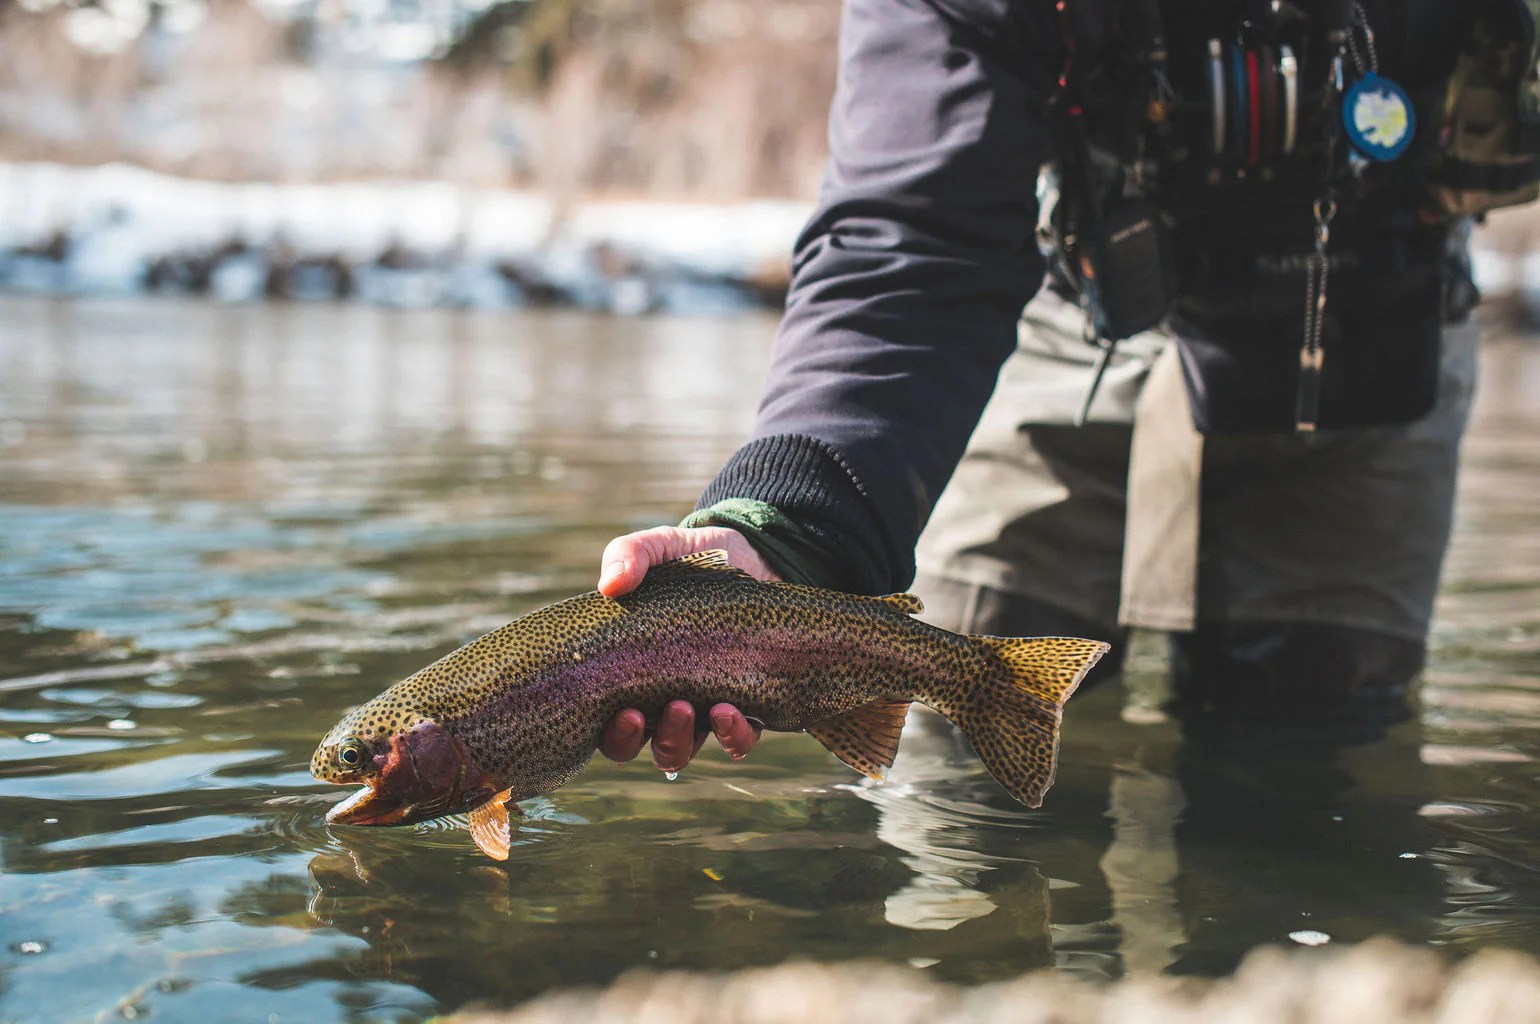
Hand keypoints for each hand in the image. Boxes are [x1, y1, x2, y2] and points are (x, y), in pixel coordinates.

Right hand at [596, 525, 774, 769]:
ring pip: (683, 749)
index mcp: (632, 672)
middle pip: (643, 744)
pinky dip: (733, 736)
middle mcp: (663, 698)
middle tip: (656, 710)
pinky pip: (738, 740)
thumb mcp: (660, 548)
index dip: (610, 731)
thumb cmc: (694, 559)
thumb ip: (630, 555)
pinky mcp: (748, 703)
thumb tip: (610, 585)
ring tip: (690, 708)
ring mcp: (705, 705)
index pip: (607, 721)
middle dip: (644, 738)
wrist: (756, 555)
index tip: (620, 710)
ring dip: (681, 740)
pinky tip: (731, 711)